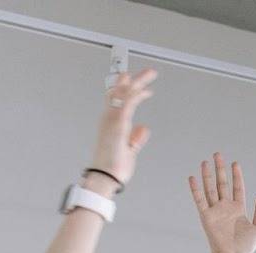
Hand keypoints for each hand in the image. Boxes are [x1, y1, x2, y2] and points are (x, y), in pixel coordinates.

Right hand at [89, 69, 156, 189]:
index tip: (139, 84)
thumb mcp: (129, 150)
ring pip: (125, 93)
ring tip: (150, 74)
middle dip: (135, 80)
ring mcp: (112, 120)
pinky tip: (143, 90)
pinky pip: (127, 104)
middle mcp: (109, 118)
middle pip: (121, 92)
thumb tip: (143, 128)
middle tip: (149, 73)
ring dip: (138, 82)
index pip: (118, 100)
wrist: (106, 176)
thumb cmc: (113, 166)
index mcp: (110, 124)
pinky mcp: (118, 124)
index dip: (128, 89)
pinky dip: (134, 95)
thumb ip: (136, 138)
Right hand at [189, 153, 255, 252]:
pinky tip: (192, 177)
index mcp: (238, 209)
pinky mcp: (206, 216)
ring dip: (207, 175)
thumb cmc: (246, 246)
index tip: (235, 163)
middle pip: (222, 184)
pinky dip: (195, 189)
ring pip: (210, 189)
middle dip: (220, 170)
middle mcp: (225, 208)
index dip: (236, 176)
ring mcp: (215, 211)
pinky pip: (200, 200)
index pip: (236, 188)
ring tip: (205, 161)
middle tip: (218, 155)